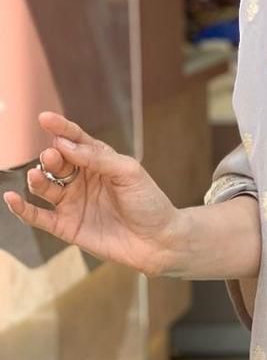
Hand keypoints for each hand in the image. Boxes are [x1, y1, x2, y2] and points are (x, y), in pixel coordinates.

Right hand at [2, 111, 185, 277]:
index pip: (75, 140)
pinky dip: (23, 209)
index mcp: (99, 161)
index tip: (45, 118)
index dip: (60, 128)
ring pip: (45, 187)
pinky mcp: (66, 226)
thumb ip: (98, 158)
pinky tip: (12, 199)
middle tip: (52, 157)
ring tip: (37, 174)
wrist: (159, 240)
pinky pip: (39, 216)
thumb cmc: (149, 202)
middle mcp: (82, 180)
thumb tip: (64, 144)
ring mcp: (72, 203)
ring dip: (38, 179)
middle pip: (58, 162)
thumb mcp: (129, 173)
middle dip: (52, 157)